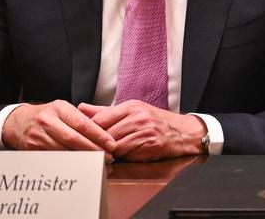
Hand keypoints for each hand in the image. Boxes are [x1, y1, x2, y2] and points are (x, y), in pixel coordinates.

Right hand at [1, 100, 115, 156]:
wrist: (17, 122)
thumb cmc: (46, 115)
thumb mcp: (62, 109)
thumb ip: (80, 118)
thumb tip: (104, 131)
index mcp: (59, 108)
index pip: (82, 123)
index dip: (98, 135)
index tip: (111, 144)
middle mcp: (48, 120)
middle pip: (74, 138)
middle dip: (93, 149)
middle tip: (108, 157)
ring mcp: (38, 135)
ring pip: (64, 150)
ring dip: (83, 158)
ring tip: (98, 162)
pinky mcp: (32, 148)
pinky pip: (54, 157)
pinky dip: (69, 162)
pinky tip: (80, 165)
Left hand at [78, 101, 206, 161]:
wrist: (183, 132)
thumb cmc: (155, 122)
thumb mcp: (132, 111)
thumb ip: (105, 111)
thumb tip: (81, 108)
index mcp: (131, 106)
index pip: (100, 118)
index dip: (89, 130)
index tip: (84, 137)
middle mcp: (138, 116)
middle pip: (105, 133)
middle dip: (97, 143)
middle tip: (90, 149)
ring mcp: (144, 131)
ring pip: (114, 145)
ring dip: (108, 152)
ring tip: (105, 154)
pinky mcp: (150, 145)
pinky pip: (127, 154)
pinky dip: (121, 157)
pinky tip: (120, 157)